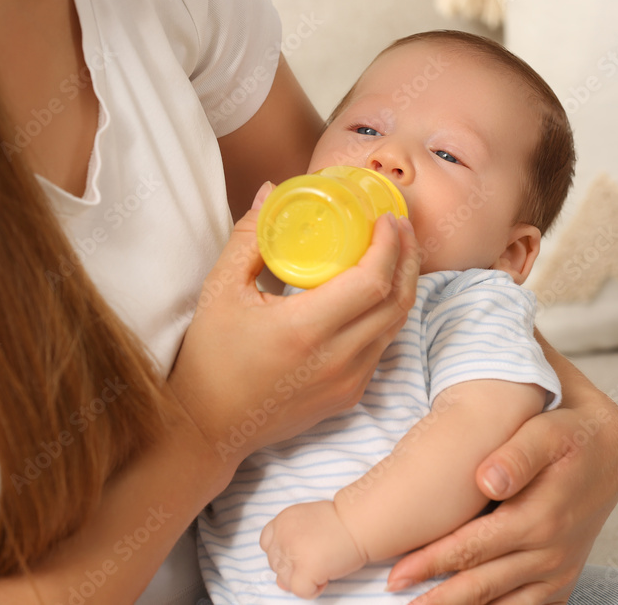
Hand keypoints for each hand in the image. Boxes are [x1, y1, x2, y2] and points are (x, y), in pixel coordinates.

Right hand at [166, 182, 419, 483]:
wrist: (210, 428)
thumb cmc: (210, 358)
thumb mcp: (221, 291)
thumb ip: (249, 237)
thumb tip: (271, 191)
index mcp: (304, 329)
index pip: (372, 282)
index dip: (389, 245)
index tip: (386, 217)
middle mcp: (335, 359)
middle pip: (397, 301)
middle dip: (407, 257)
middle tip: (400, 225)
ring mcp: (347, 382)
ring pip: (396, 326)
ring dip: (404, 284)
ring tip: (397, 251)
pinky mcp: (349, 395)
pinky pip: (382, 347)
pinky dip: (388, 314)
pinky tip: (378, 292)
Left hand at [261, 500, 367, 598]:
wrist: (359, 523)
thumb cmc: (338, 523)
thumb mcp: (307, 525)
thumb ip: (289, 546)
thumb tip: (280, 582)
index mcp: (281, 521)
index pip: (267, 544)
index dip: (283, 551)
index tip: (301, 550)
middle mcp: (282, 536)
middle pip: (275, 565)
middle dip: (293, 567)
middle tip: (318, 556)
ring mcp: (292, 553)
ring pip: (285, 581)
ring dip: (303, 579)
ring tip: (323, 564)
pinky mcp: (305, 569)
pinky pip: (301, 591)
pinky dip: (314, 589)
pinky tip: (327, 575)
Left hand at [386, 375, 617, 604]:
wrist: (610, 449)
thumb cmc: (570, 434)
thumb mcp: (548, 430)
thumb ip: (518, 454)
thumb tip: (487, 479)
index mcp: (541, 518)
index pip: (475, 548)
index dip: (432, 563)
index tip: (396, 573)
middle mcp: (551, 553)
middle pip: (482, 585)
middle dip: (435, 597)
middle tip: (391, 596)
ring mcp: (558, 571)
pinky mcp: (562, 580)